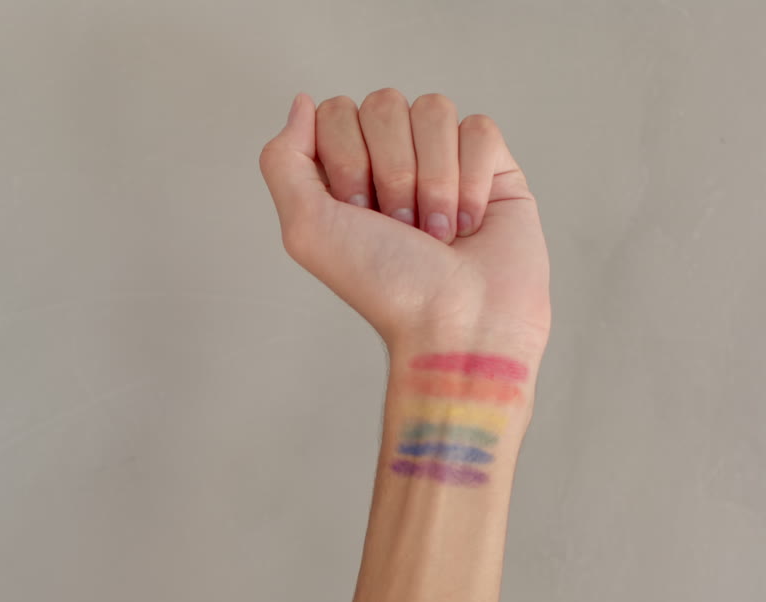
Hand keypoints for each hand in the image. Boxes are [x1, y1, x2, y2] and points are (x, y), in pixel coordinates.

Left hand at [258, 89, 550, 354]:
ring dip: (433, 180)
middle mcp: (393, 158)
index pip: (337, 111)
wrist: (457, 322)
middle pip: (384, 104)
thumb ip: (283, 161)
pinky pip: (480, 130)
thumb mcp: (305, 229)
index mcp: (345, 170)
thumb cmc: (384, 286)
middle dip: (391, 171)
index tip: (357, 212)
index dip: (347, 158)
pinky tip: (469, 224)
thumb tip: (301, 102)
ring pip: (434, 110)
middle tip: (400, 226)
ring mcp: (444, 159)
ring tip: (436, 232)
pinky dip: (472, 181)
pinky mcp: (494, 167)